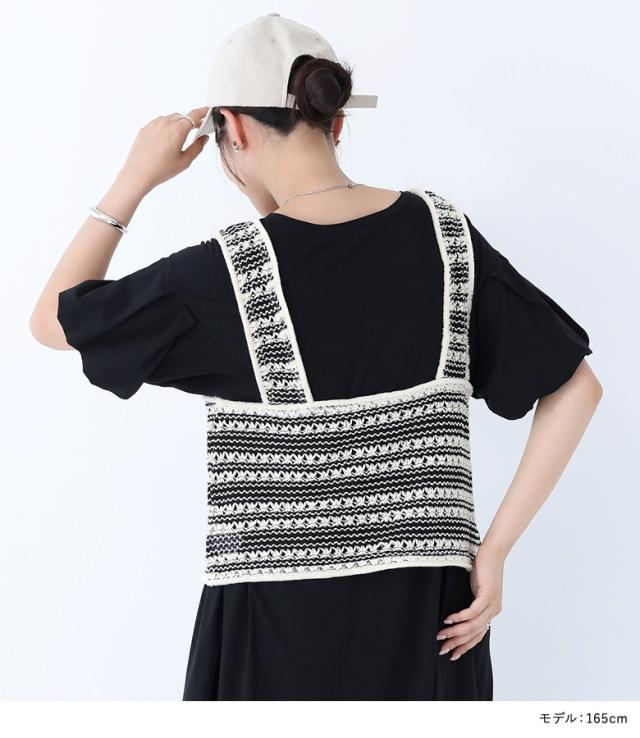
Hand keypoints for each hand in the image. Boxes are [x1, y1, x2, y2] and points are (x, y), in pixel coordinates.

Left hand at [118, 107, 210, 194]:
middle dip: (191, 121)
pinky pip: (159, 122)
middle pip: (183, 116)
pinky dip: (167, 126)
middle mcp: (166, 123)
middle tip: (197, 129)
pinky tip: (167, 138)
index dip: (203, 112)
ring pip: (171, 118)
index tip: (207, 112)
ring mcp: (154, 124)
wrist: (139, 173)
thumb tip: (204, 138)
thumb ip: (197, 147)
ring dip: (179, 123)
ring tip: (181, 136)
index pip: (194, 115)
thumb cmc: (161, 169)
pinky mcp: (146, 128)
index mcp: (178, 130)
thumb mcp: (185, 161)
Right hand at [435, 544, 504, 660]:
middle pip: (474, 634)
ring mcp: (492, 604)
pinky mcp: (488, 595)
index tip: (452, 654)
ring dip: (455, 632)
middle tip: (442, 649)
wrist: (492, 551)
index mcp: (490, 612)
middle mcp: (493, 611)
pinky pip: (473, 612)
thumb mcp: (475, 589)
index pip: (478, 635)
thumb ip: (470, 602)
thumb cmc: (481, 567)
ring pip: (473, 625)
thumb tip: (454, 615)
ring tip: (441, 634)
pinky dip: (460, 617)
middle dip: (457, 643)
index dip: (465, 646)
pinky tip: (448, 620)